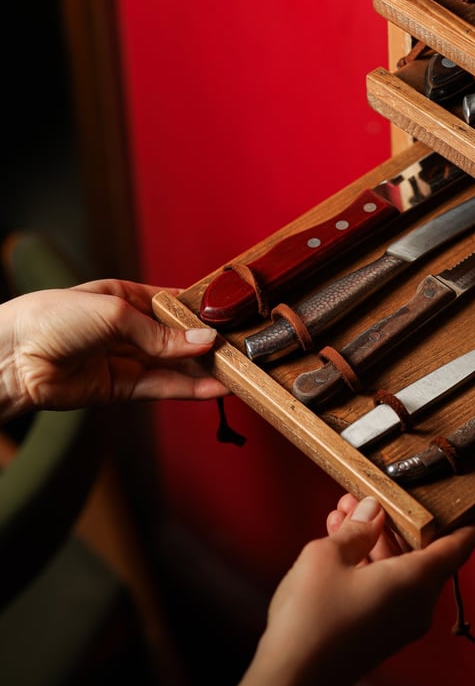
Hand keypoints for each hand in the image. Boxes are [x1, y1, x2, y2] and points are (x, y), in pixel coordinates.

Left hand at [0, 279, 226, 420]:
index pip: (172, 304)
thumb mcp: (114, 313)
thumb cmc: (52, 317)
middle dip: (206, 345)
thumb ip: (160, 333)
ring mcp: (123, 359)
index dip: (200, 312)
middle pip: (176, 337)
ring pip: (172, 365)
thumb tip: (203, 341)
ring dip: (203, 370)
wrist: (11, 355)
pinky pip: (159, 387)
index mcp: (126, 297)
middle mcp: (127, 328)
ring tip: (237, 374)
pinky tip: (213, 389)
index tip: (232, 319)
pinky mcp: (118, 388)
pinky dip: (187, 389)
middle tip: (240, 351)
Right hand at [216, 493, 474, 685]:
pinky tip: (339, 541)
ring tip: (342, 512)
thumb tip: (373, 511)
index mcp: (416, 582)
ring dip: (374, 538)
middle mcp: (417, 605)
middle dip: (395, 519)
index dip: (468, 518)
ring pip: (399, 568)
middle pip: (423, 551)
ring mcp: (399, 623)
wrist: (288, 679)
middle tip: (367, 496)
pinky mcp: (380, 633)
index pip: (461, 545)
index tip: (467, 498)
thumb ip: (357, 528)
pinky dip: (369, 562)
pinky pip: (386, 587)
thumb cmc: (311, 617)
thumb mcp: (329, 554)